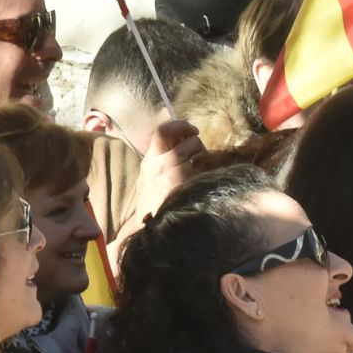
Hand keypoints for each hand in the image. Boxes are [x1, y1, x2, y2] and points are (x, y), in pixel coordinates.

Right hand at [108, 119, 203, 263]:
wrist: (146, 227)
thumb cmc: (151, 203)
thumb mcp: (149, 178)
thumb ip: (161, 160)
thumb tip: (181, 142)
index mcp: (149, 160)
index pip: (162, 130)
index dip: (180, 125)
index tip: (192, 129)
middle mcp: (159, 164)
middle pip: (186, 139)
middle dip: (198, 142)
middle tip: (199, 152)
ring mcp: (171, 175)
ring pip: (197, 152)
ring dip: (204, 156)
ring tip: (200, 166)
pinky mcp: (183, 185)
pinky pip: (201, 169)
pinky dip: (206, 170)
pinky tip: (203, 179)